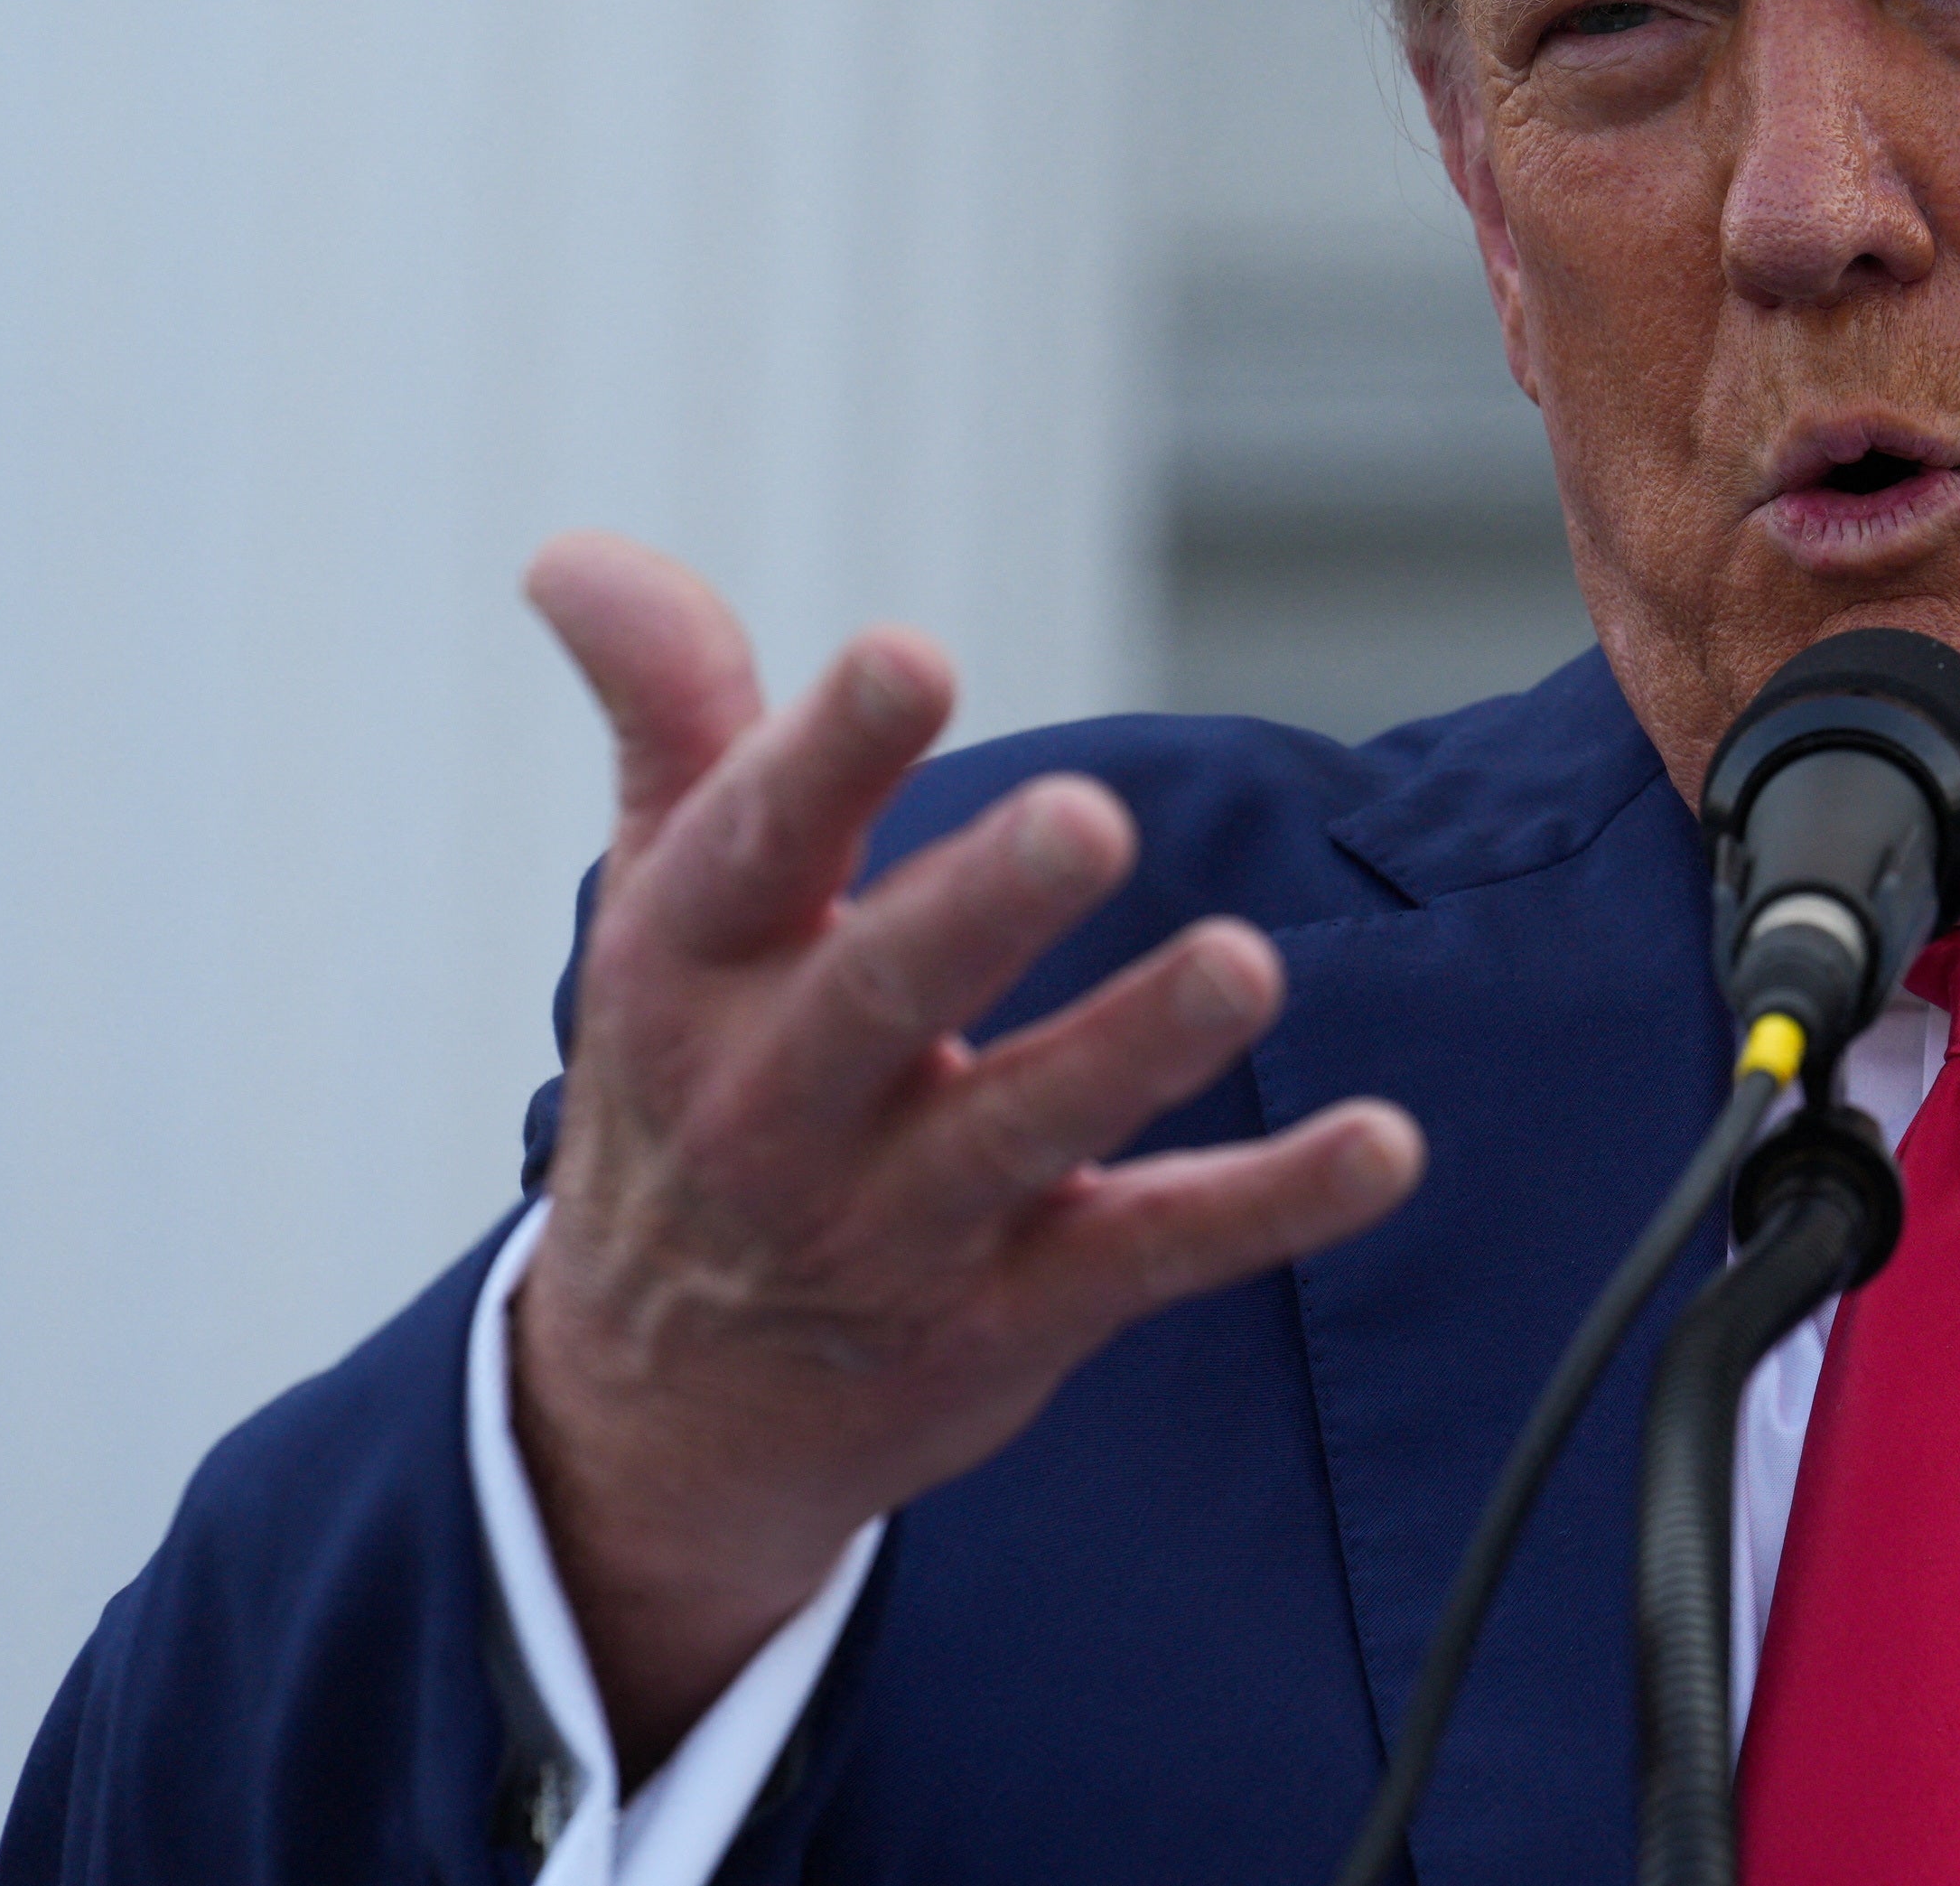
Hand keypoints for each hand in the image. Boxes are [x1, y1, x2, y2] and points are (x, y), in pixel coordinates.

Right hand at [507, 534, 1422, 1770]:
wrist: (653, 1410)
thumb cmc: (689, 1084)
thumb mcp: (661, 900)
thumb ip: (669, 714)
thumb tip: (573, 549)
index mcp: (691, 972)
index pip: (752, 849)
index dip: (828, 752)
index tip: (912, 654)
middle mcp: (780, 1101)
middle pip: (882, 996)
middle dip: (982, 906)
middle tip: (1089, 816)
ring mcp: (899, 1221)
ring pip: (1025, 1128)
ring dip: (1137, 1045)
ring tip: (1249, 963)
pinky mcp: (1012, 1314)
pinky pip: (1153, 1253)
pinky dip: (1273, 1204)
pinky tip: (1385, 1146)